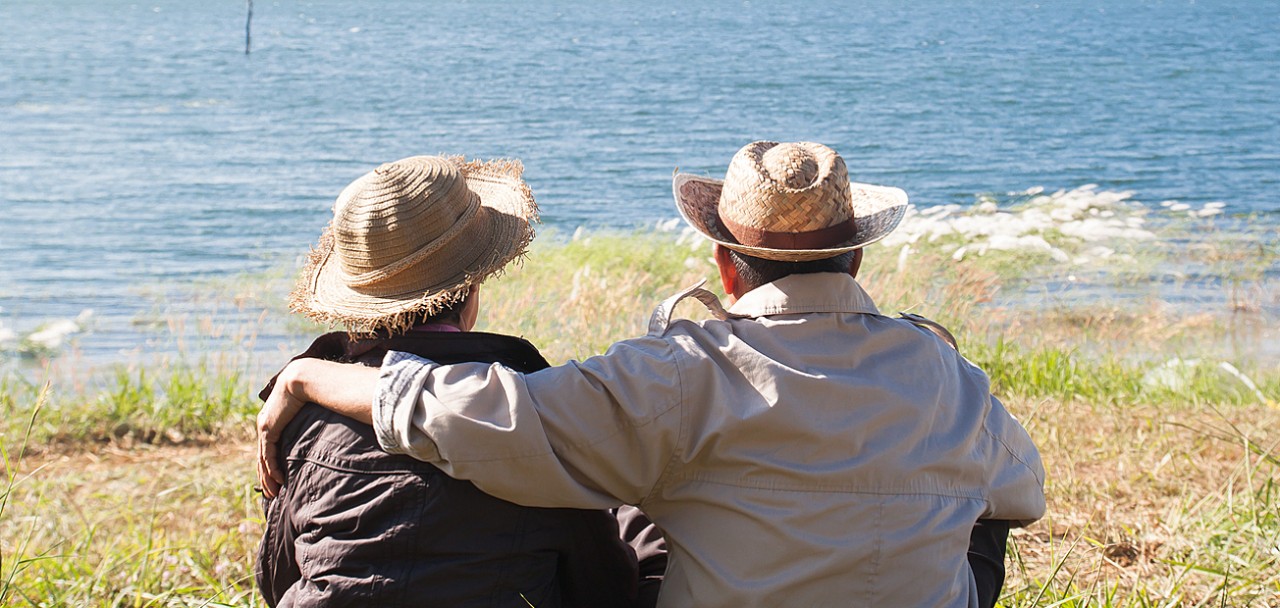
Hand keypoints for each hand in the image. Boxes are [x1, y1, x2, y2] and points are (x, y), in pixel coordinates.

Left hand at [257, 360, 306, 498]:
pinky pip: (268, 455)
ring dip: (268, 478)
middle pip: (264, 456)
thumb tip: (338, 417)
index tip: (279, 479)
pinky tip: (278, 481)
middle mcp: (266, 423)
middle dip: (267, 477)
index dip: (273, 464)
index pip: (271, 446)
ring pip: (263, 459)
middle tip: (272, 494)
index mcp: (275, 418)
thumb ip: (319, 416)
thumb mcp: (314, 405)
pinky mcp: (268, 429)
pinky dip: (272, 469)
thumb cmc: (314, 387)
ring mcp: (265, 427)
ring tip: (273, 494)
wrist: (304, 377)